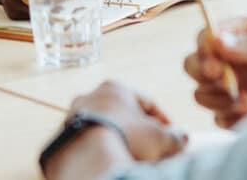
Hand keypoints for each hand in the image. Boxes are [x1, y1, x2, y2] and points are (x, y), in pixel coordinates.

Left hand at [67, 81, 186, 161]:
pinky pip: (88, 140)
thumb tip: (182, 139)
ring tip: (130, 156)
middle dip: (139, 131)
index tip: (171, 134)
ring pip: (103, 126)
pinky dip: (100, 148)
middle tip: (152, 148)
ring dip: (118, 139)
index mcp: (116, 88)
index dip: (162, 119)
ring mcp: (75, 114)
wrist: (88, 154)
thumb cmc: (126, 138)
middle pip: (123, 114)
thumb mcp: (159, 138)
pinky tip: (109, 159)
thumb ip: (174, 137)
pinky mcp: (63, 134)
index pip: (146, 102)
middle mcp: (92, 95)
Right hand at [184, 18, 246, 128]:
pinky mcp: (241, 112)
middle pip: (194, 65)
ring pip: (202, 94)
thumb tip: (217, 41)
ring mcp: (235, 87)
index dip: (204, 49)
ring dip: (218, 99)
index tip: (215, 62)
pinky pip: (219, 118)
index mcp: (240, 35)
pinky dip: (230, 117)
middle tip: (222, 78)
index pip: (206, 37)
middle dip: (203, 73)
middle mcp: (232, 61)